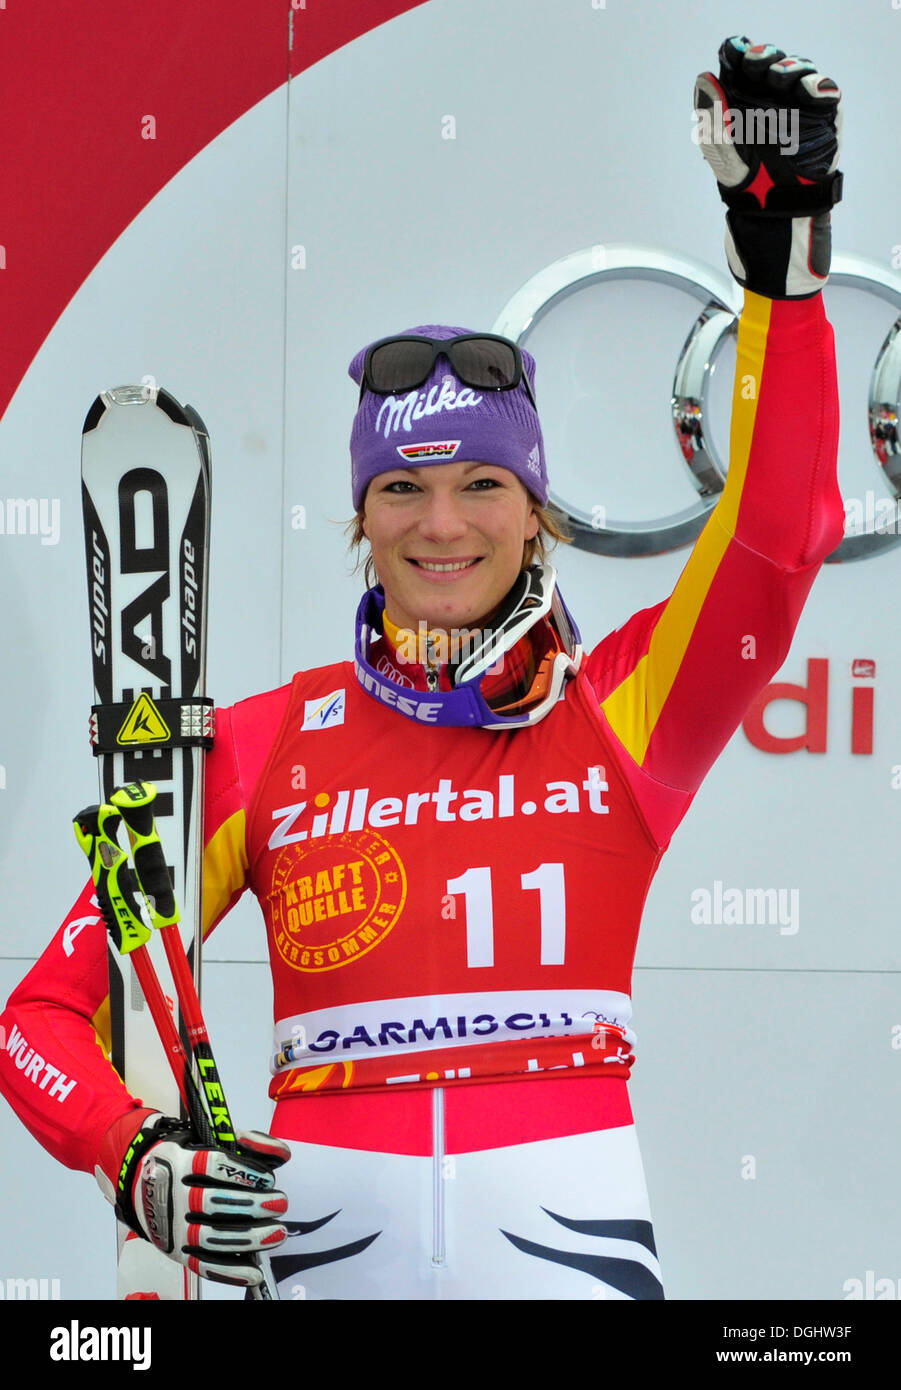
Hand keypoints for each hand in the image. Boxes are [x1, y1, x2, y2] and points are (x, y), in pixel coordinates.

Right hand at [107, 1113, 289, 1287]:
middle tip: (280, 1203)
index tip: (268, 1178)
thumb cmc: (186, 1160)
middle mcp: (173, 1195)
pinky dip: (229, 1272)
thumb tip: (283, 1154)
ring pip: (212, 1237)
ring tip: (277, 1233)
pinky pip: (202, 1265)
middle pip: (215, 1203)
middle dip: (254, 1205)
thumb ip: (246, 1143)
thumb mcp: (208, 1141)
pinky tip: (254, 1273)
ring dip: (249, 1238)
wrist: (139, 1182)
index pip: (214, 1165)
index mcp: (181, 1161)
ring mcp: (172, 1226)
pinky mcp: (175, 1250)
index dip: (245, 1173)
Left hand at [694, 37, 842, 297]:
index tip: (736, 53)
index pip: (742, 65)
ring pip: (798, 70)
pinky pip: (824, 90)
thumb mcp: (722, 150)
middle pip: (771, 62)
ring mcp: (797, 105)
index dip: (739, 54)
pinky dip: (818, 85)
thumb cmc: (745, 184)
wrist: (774, 216)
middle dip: (765, 59)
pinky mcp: (822, 116)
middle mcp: (770, 98)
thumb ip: (713, 116)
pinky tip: (809, 90)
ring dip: (792, 68)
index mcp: (743, 101)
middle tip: (759, 63)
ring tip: (783, 79)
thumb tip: (704, 78)